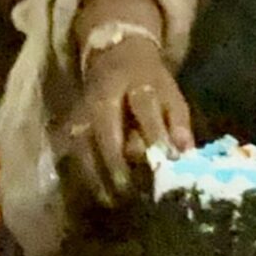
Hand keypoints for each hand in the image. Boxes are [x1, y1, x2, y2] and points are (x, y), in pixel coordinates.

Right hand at [61, 33, 192, 205]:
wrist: (116, 54)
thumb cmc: (150, 82)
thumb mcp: (170, 93)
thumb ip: (178, 122)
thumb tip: (185, 153)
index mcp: (136, 83)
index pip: (144, 106)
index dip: (155, 133)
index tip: (165, 160)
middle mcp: (104, 96)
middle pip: (105, 127)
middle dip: (115, 160)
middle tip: (127, 190)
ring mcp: (83, 110)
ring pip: (83, 143)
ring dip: (95, 174)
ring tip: (111, 201)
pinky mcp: (71, 124)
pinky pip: (73, 152)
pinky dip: (84, 175)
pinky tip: (96, 195)